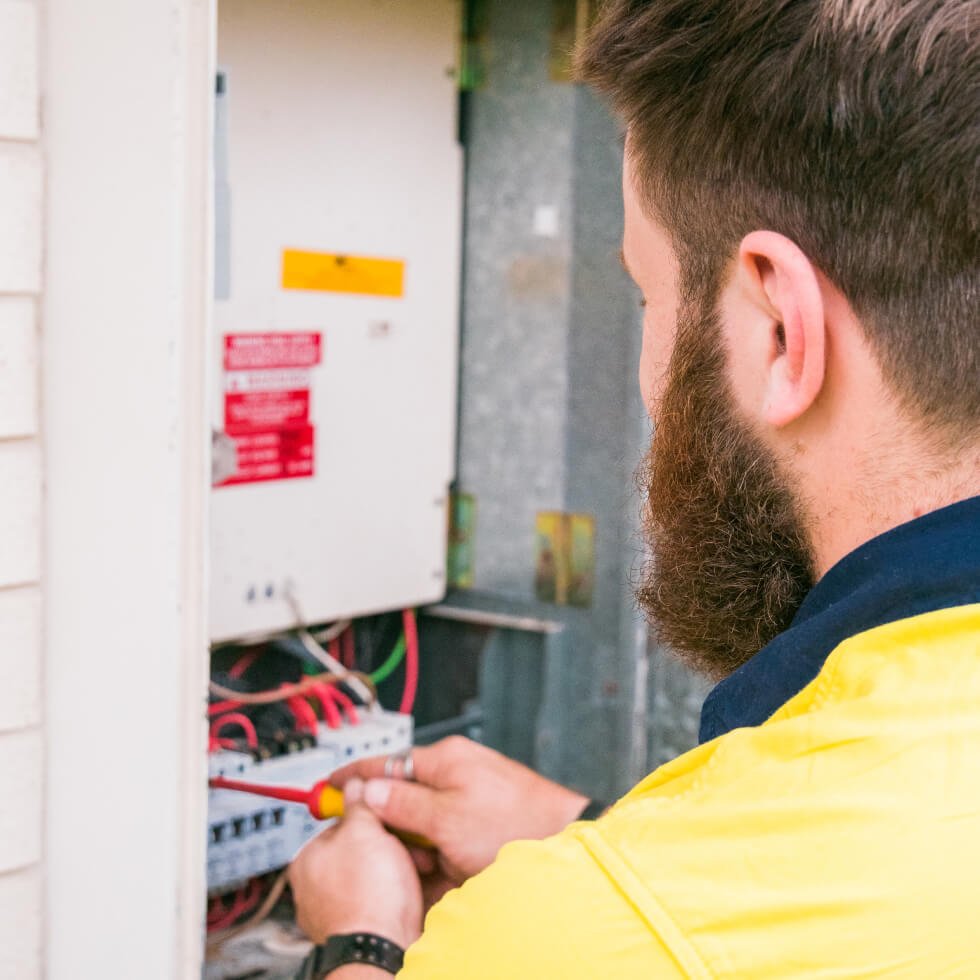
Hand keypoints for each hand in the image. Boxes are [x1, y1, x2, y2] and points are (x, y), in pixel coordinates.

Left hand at [288, 779, 422, 948]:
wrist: (380, 950)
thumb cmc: (368, 896)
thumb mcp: (366, 831)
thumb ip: (359, 805)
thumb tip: (355, 785)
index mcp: (306, 860)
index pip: (339, 824)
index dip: (369, 817)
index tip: (387, 818)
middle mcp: (313, 890)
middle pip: (356, 851)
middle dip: (385, 846)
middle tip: (405, 847)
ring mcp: (333, 913)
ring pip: (370, 877)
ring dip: (394, 871)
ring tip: (412, 870)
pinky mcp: (355, 931)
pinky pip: (378, 902)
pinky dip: (393, 896)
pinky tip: (408, 893)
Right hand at [330, 736, 588, 888]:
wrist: (563, 844)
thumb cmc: (515, 823)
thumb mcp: (447, 818)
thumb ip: (403, 804)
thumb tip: (367, 792)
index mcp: (445, 760)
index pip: (387, 763)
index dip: (354, 777)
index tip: (327, 788)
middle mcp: (455, 776)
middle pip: (403, 799)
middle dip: (395, 829)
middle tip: (395, 852)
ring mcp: (467, 801)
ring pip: (423, 826)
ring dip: (420, 850)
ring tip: (432, 867)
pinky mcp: (478, 826)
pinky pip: (445, 841)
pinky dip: (440, 859)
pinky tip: (446, 875)